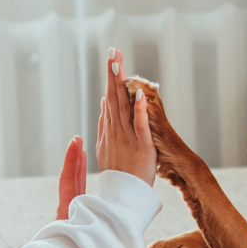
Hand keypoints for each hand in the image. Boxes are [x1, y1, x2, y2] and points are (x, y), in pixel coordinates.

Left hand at [55, 135, 86, 219]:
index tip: (75, 143)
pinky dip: (81, 178)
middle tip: (77, 138)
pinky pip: (79, 192)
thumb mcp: (74, 240)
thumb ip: (78, 224)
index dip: (71, 160)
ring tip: (81, 149)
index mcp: (65, 212)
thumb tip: (90, 215)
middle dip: (73, 157)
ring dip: (78, 165)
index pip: (67, 179)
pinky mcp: (76, 217)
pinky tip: (83, 169)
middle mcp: (66, 209)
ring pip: (74, 183)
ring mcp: (71, 212)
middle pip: (69, 177)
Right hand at [96, 47, 156, 186]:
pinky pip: (141, 126)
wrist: (123, 197)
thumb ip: (105, 123)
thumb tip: (104, 102)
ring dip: (122, 84)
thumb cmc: (118, 174)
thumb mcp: (106, 146)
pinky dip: (141, 110)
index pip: (109, 98)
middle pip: (114, 97)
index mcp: (110, 129)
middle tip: (113, 50)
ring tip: (120, 63)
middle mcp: (117, 130)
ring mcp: (128, 137)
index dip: (110, 77)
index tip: (112, 57)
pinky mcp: (142, 146)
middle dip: (113, 73)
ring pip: (124, 106)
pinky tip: (141, 93)